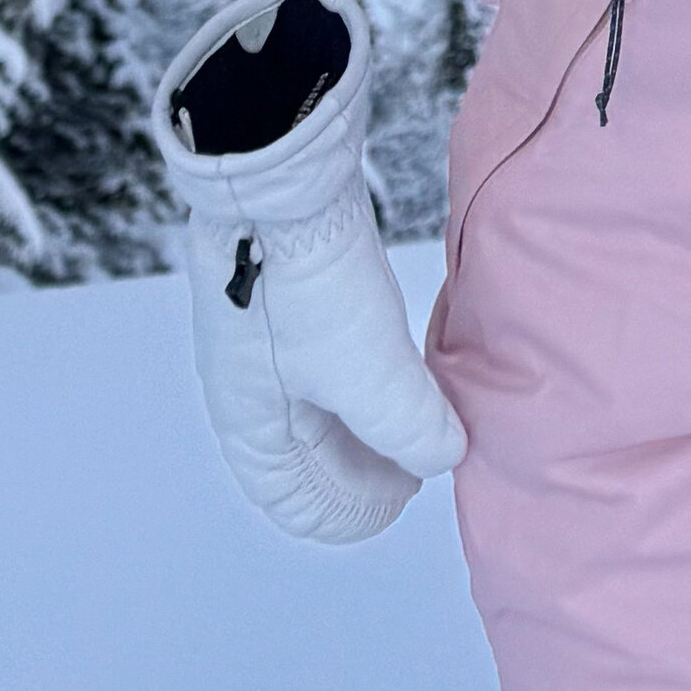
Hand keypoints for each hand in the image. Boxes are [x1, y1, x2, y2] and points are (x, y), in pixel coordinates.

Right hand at [158, 0, 468, 544]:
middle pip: (306, 462)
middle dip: (366, 467)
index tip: (413, 485)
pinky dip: (357, 379)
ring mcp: (258, 349)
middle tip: (426, 451)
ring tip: (420, 408)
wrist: (279, 182)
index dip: (360, 509)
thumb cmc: (309, 288)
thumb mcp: (370, 374)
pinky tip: (392, 358)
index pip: (298, 505)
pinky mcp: (277, 304)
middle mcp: (245, 396)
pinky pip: (318, 366)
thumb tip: (445, 454)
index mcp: (251, 428)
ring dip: (366, 422)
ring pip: (315, 412)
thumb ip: (411, 428)